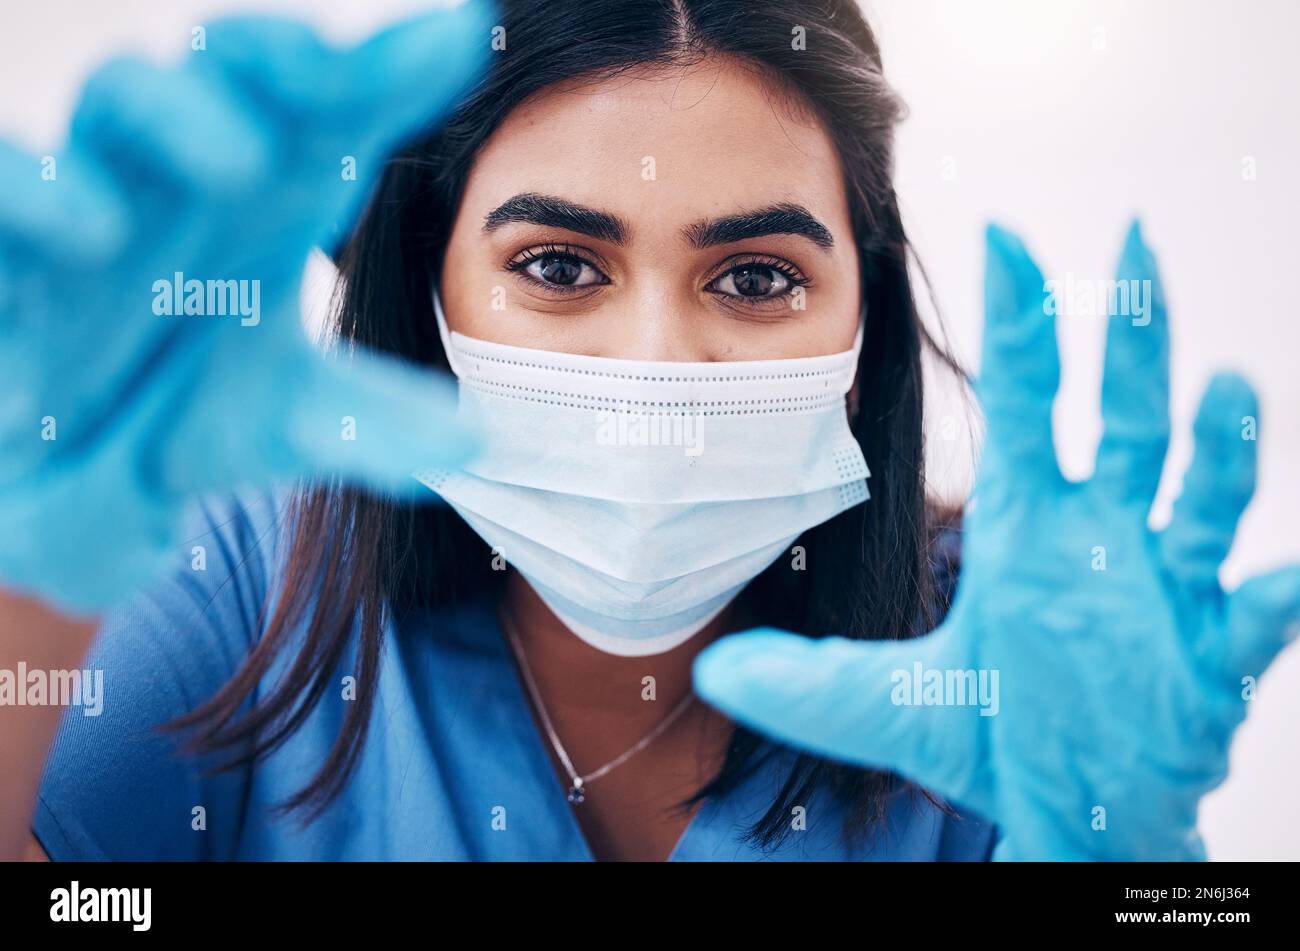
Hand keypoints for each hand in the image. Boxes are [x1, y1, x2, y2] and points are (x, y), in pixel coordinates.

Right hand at [0, 2, 494, 612]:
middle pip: (230, 74)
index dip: (392, 71)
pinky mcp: (10, 250)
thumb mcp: (290, 417)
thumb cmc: (191, 403)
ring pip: (122, 100)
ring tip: (240, 166)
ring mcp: (98, 199)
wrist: (78, 473)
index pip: (334, 112)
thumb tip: (473, 437)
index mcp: (272, 200)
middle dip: (275, 62)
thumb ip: (375, 420)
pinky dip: (37, 191)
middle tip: (328, 72)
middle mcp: (188, 179)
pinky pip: (5, 184)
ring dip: (177, 114)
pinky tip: (96, 230)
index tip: (462, 39)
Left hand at [693, 221, 1299, 859]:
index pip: (1024, 406)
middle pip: (1122, 419)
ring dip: (1218, 444)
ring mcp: (1162, 591)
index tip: (1006, 236)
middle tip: (1133, 240)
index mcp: (1028, 528)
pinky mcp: (1208, 657)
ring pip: (1199, 495)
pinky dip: (1274, 593)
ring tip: (1224, 385)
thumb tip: (710, 673)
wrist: (1070, 806)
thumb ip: (807, 685)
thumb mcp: (888, 704)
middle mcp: (1100, 540)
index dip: (1019, 325)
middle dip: (1131, 338)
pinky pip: (1253, 615)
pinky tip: (1287, 573)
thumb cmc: (998, 732)